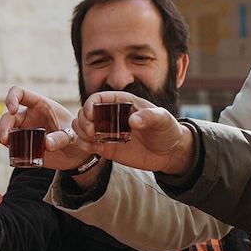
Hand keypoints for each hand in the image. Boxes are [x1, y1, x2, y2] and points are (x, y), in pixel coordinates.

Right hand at [0, 85, 87, 170]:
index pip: (20, 93)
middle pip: (8, 114)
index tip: (11, 109)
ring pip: (2, 125)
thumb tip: (46, 145)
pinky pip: (1, 136)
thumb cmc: (78, 139)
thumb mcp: (74, 136)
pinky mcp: (18, 142)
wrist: (77, 154)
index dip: (12, 98)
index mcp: (40, 105)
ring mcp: (22, 128)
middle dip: (3, 124)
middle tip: (5, 139)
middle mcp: (28, 114)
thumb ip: (60, 138)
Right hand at [74, 91, 194, 174]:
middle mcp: (110, 115)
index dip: (90, 104)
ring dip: (81, 132)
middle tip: (91, 131)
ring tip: (92, 139)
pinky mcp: (106, 147)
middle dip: (83, 121)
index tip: (90, 114)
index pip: (98, 98)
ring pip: (82, 127)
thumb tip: (132, 121)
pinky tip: (94, 148)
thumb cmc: (167, 129)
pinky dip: (84, 145)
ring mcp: (107, 131)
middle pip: (85, 113)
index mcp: (121, 102)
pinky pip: (87, 144)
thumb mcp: (162, 119)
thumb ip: (149, 117)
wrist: (169, 152)